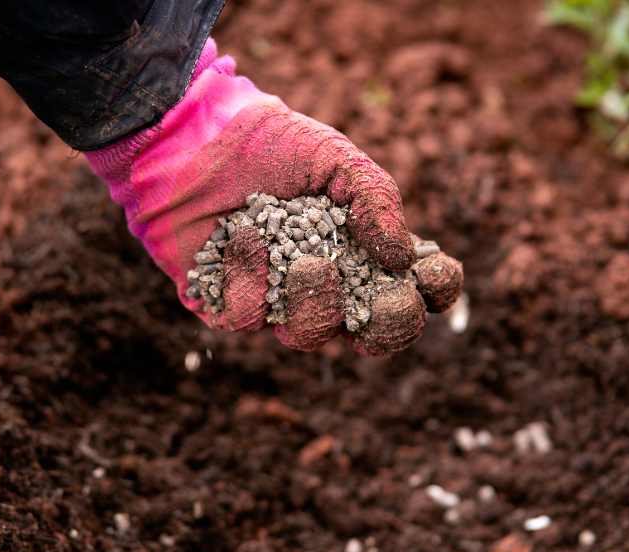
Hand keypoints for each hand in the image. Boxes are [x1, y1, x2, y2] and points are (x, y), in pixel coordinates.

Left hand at [86, 39, 461, 353]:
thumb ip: (376, 200)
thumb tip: (402, 257)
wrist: (195, 137)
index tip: (430, 273)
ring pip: (309, 337)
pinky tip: (242, 235)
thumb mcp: (334, 159)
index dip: (434, 291)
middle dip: (388, 326)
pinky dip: (249, 278)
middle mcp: (326, 285)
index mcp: (362, 252)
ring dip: (315, 302)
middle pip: (372, 335)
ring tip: (304, 261)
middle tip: (382, 302)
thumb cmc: (272, 145)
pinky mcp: (227, 305)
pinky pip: (247, 319)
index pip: (415, 288)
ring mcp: (277, 301)